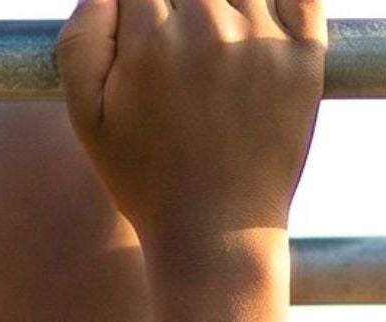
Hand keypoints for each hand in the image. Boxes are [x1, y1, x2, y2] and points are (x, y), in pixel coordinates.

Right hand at [55, 0, 323, 264]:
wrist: (216, 235)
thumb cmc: (146, 179)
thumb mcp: (87, 119)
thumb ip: (81, 39)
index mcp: (150, 40)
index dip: (143, 4)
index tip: (148, 24)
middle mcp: (208, 28)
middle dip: (181, 5)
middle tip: (180, 40)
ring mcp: (261, 40)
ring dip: (224, 5)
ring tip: (213, 47)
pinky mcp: (304, 57)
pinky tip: (255, 25)